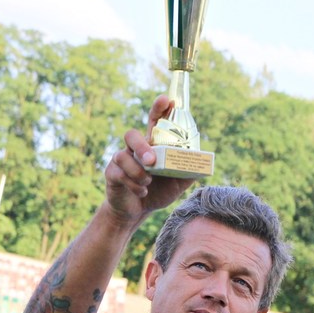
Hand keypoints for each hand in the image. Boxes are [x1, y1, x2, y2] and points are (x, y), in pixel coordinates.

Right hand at [104, 95, 194, 224]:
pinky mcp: (112, 173)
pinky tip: (142, 192)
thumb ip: (188, 171)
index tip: (166, 100)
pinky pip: (119, 174)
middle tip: (151, 161)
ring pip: (123, 156)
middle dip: (141, 146)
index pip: (154, 121)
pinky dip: (133, 185)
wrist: (137, 212)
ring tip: (148, 183)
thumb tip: (201, 163)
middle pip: (131, 134)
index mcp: (152, 145)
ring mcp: (121, 160)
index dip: (159, 109)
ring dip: (138, 172)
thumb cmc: (158, 192)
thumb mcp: (178, 183)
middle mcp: (135, 149)